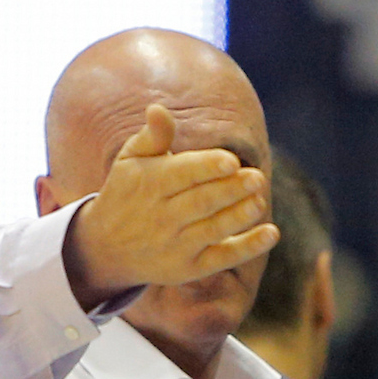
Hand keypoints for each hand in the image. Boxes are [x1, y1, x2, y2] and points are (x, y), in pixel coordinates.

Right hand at [63, 106, 278, 305]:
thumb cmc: (127, 193)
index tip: (232, 161)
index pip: (183, 174)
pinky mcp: (188, 268)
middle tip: (257, 177)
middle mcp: (162, 217)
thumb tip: (158, 109)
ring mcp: (175, 245)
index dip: (208, 167)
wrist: (106, 248)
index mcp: (150, 184)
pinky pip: (222, 258)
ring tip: (259, 201)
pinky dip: (248, 247)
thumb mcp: (131, 161)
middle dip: (230, 190)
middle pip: (201, 202)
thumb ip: (153, 136)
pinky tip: (272, 233)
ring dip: (239, 217)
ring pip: (212, 230)